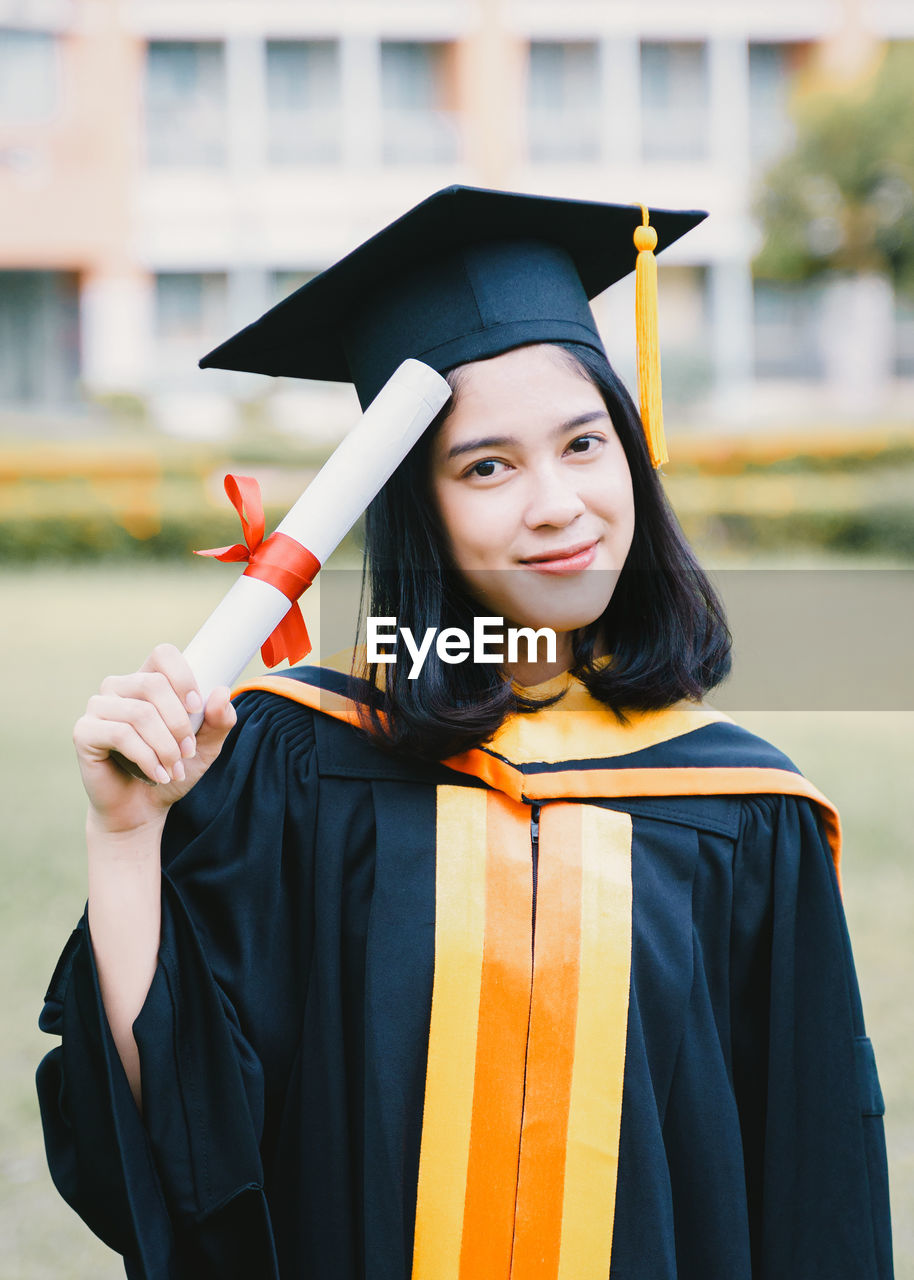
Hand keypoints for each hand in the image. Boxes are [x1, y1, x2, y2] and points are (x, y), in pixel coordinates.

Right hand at [73, 643, 236, 834]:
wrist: (142, 809)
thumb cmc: (172, 770)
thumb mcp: (206, 747)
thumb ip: (219, 720)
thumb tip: (221, 692)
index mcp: (148, 680)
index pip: (163, 654)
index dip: (183, 677)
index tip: (197, 708)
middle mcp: (119, 687)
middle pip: (154, 684)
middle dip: (179, 724)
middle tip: (188, 753)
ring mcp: (98, 708)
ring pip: (140, 713)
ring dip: (165, 746)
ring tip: (174, 769)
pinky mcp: (84, 731)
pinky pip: (121, 734)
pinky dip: (146, 758)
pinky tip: (157, 775)